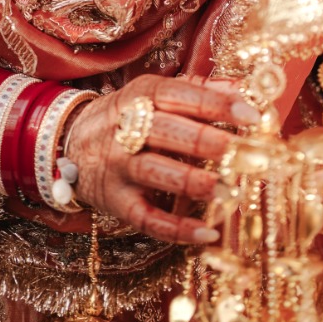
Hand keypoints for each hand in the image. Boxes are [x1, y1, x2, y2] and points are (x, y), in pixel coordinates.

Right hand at [62, 75, 256, 244]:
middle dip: (207, 142)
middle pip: (168, 131)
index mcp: (142, 95)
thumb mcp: (154, 93)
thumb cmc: (128, 115)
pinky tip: (207, 232)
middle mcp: (126, 128)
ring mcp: (118, 166)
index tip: (252, 116)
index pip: (181, 95)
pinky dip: (177, 228)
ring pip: (157, 172)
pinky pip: (147, 218)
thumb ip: (198, 90)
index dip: (218, 105)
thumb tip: (243, 89)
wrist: (70, 140)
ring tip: (228, 191)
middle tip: (243, 153)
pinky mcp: (116, 201)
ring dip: (194, 183)